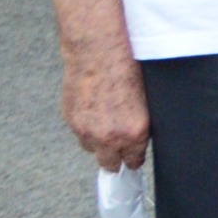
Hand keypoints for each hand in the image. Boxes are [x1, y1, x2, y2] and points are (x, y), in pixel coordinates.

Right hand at [63, 51, 148, 172]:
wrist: (99, 52)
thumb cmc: (128, 69)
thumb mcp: (147, 101)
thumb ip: (140, 125)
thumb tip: (139, 137)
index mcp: (134, 132)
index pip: (134, 161)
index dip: (134, 158)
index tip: (133, 157)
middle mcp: (109, 136)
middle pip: (110, 164)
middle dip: (115, 158)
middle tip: (119, 149)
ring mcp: (86, 130)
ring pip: (92, 148)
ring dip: (98, 141)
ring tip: (105, 123)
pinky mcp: (70, 120)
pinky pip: (79, 133)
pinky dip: (85, 127)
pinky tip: (93, 110)